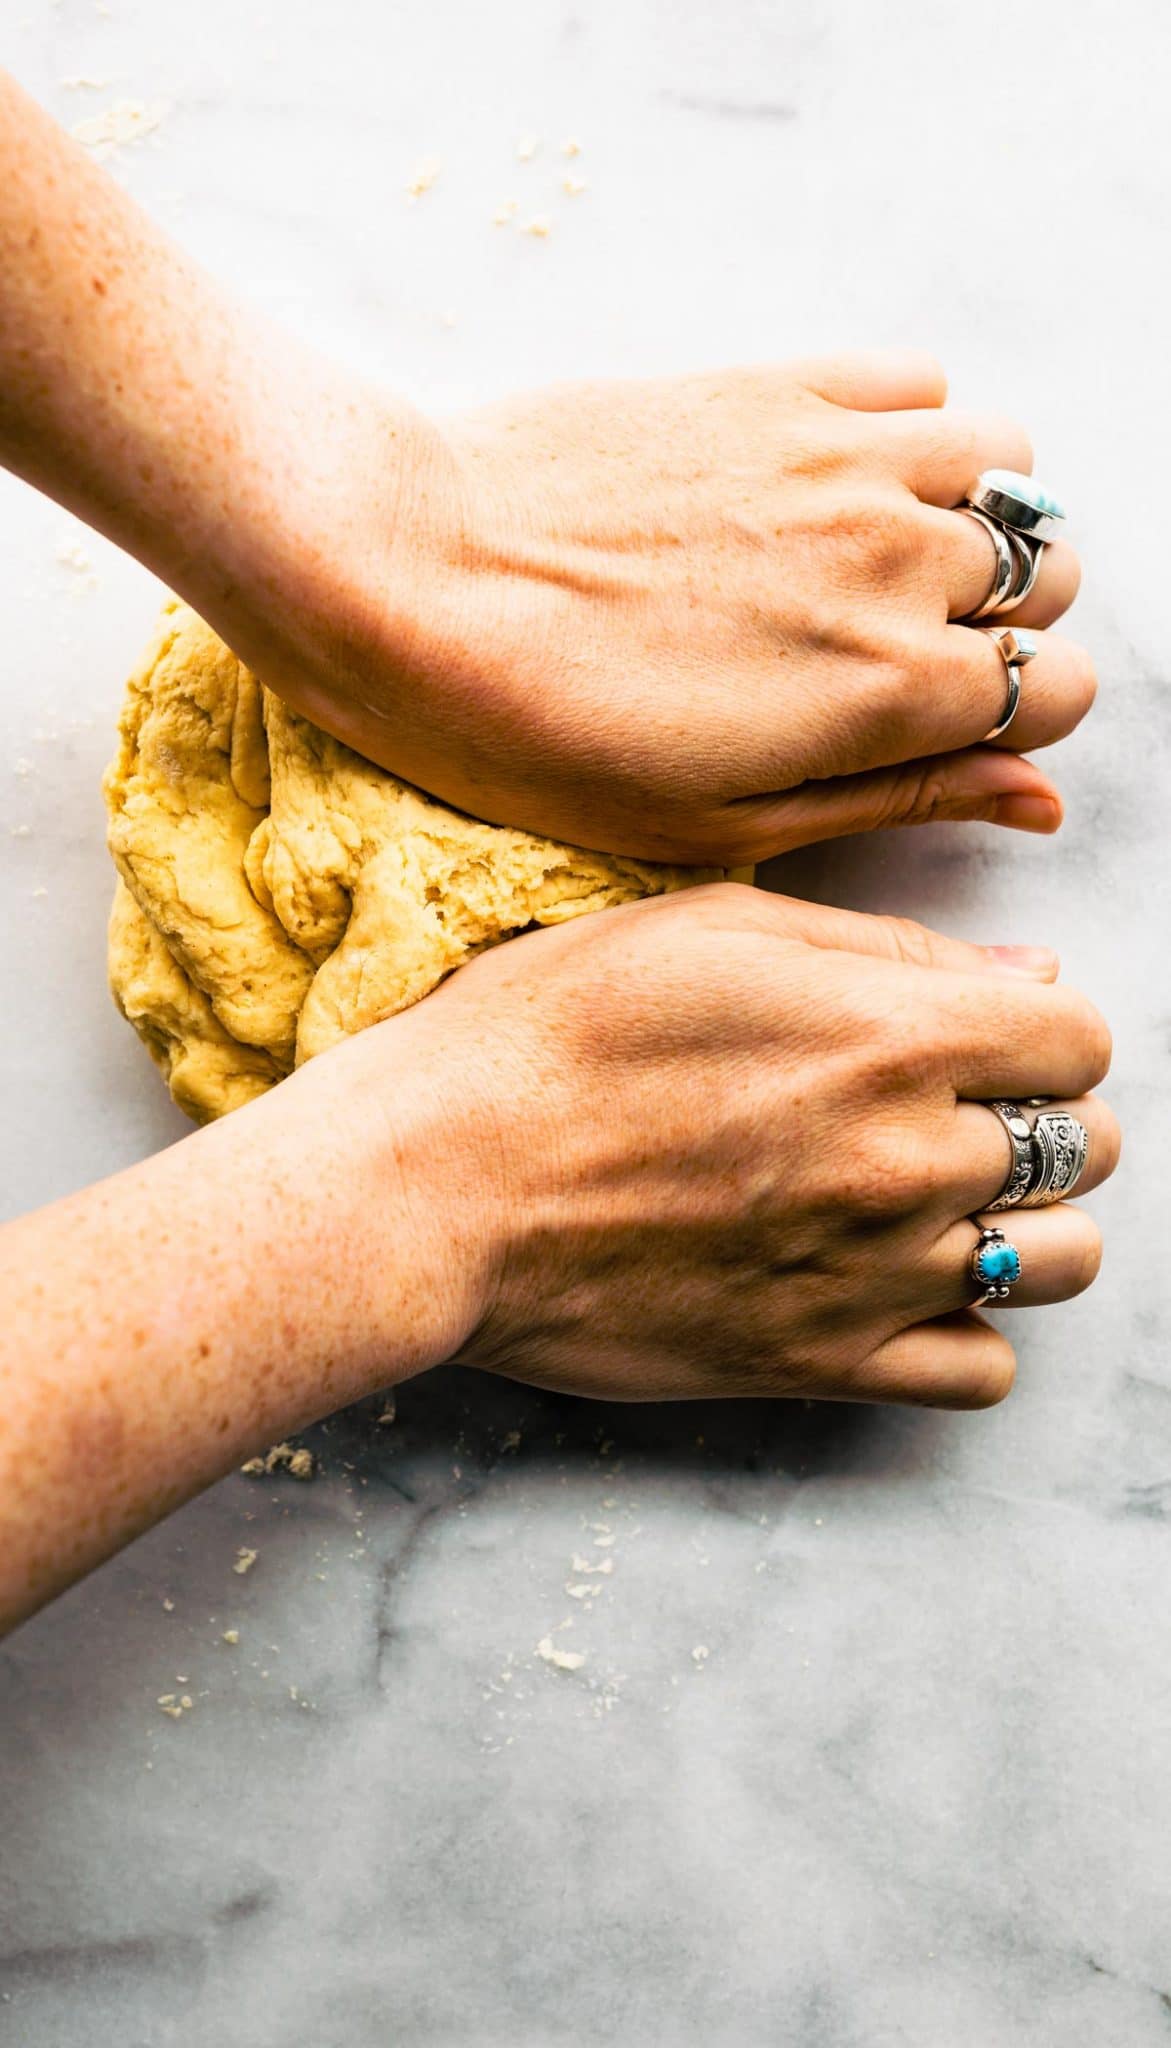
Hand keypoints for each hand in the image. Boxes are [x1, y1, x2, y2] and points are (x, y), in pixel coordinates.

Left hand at [0, 84, 1088, 865]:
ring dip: (968, 518)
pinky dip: (908, 429)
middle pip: (1046, 578)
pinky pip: (918, 380)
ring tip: (872, 562)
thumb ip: (898, 799)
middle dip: (994, 622)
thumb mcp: (717, 824)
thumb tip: (1036, 800)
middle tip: (889, 653)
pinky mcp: (776, 383)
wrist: (402, 571)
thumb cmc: (534, 734)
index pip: (1058, 691)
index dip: (1007, 721)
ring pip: (1007, 468)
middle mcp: (892, 560)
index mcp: (884, 690)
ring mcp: (841, 457)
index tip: (934, 728)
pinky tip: (828, 481)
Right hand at [372, 883, 1116, 1406]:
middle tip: (943, 1111)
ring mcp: (874, 1273)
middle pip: (1085, 1148)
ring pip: (1062, 1264)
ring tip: (936, 1203)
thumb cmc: (543, 1035)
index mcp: (891, 1032)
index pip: (1081, 1039)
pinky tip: (900, 1287)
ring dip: (1023, 1227)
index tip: (983, 1036)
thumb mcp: (707, 928)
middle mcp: (908, 1156)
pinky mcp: (821, 1363)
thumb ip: (887, 949)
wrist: (432, 1187)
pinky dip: (966, 1331)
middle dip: (1034, 1120)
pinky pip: (985, 1372)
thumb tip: (1032, 971)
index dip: (1038, 1030)